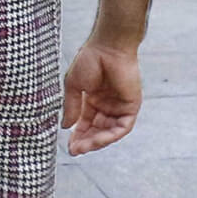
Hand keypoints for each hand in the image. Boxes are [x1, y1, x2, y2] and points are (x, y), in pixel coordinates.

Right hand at [62, 40, 141, 155]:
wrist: (108, 47)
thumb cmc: (90, 59)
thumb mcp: (74, 85)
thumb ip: (71, 106)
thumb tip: (65, 126)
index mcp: (93, 99)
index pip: (85, 123)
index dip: (77, 135)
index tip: (69, 146)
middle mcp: (107, 105)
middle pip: (97, 130)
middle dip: (86, 141)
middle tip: (75, 150)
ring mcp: (119, 106)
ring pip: (109, 132)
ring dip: (97, 141)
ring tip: (83, 147)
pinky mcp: (131, 106)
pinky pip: (122, 127)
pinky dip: (111, 135)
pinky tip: (98, 139)